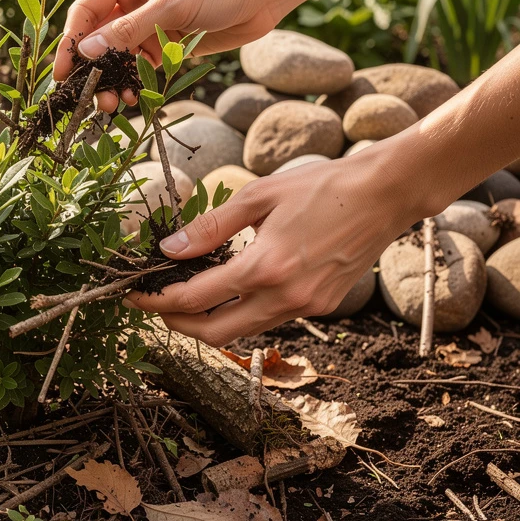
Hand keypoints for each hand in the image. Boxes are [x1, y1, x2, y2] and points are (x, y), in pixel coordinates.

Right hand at [55, 0, 290, 112]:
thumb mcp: (171, 6)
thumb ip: (127, 31)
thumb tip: (87, 53)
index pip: (86, 12)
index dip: (71, 42)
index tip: (62, 72)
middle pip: (97, 39)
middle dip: (93, 70)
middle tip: (88, 98)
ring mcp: (145, 24)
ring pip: (116, 59)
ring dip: (112, 82)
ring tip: (112, 105)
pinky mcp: (162, 45)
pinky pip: (138, 69)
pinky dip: (133, 85)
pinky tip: (133, 101)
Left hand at [124, 149, 433, 345]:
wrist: (385, 194)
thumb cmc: (321, 186)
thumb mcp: (257, 197)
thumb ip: (209, 228)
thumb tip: (168, 249)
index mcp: (264, 268)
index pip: (195, 299)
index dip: (158, 301)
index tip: (135, 296)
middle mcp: (285, 297)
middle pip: (215, 334)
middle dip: (178, 324)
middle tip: (156, 305)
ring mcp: (306, 306)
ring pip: (243, 331)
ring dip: (210, 321)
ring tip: (187, 296)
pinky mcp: (321, 306)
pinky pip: (270, 319)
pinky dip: (242, 311)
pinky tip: (230, 289)